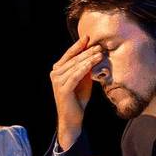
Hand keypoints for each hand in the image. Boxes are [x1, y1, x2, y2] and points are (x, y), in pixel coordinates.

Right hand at [50, 36, 103, 150]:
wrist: (73, 118)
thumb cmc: (78, 98)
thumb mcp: (83, 79)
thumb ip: (85, 67)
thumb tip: (94, 52)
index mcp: (58, 70)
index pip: (69, 54)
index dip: (79, 45)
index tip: (89, 36)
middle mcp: (55, 74)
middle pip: (73, 59)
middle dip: (87, 51)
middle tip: (99, 46)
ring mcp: (57, 81)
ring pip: (75, 66)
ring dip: (88, 59)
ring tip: (100, 53)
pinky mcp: (62, 89)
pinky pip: (75, 76)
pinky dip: (84, 69)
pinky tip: (92, 64)